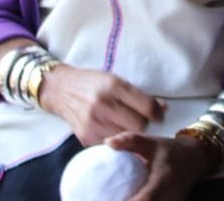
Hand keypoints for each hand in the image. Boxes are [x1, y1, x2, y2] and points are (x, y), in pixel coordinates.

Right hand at [38, 64, 166, 145]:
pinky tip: (114, 130)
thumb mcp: (116, 80)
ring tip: (127, 125)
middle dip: (144, 123)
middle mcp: (103, 105)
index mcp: (113, 86)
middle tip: (141, 119)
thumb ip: (139, 95)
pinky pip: (111, 144)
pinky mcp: (86, 138)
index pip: (146, 107)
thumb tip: (163, 108)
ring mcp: (93, 123)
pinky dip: (117, 139)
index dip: (158, 112)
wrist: (60, 90)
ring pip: (126, 137)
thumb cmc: (92, 83)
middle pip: (139, 125)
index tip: (159, 114)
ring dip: (131, 133)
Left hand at [106, 132, 216, 200]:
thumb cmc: (170, 150)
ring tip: (116, 199)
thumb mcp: (152, 142)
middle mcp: (170, 196)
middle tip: (106, 199)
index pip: (146, 198)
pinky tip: (129, 198)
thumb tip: (108, 142)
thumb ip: (131, 141)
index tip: (112, 199)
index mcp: (163, 179)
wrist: (194, 159)